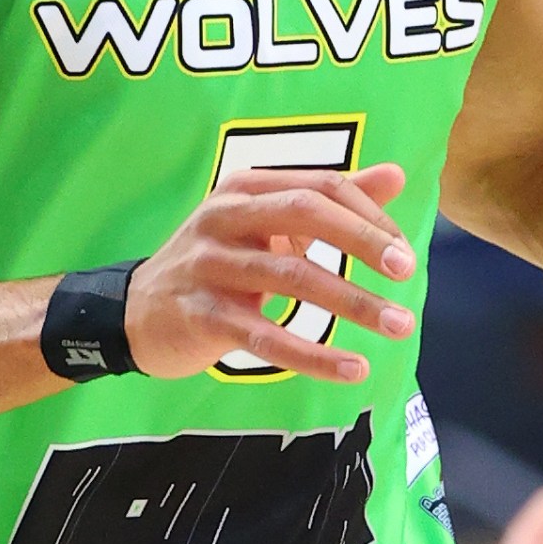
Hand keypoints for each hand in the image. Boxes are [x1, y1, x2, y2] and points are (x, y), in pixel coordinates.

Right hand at [124, 162, 415, 381]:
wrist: (135, 311)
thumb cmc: (216, 262)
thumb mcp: (265, 223)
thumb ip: (329, 200)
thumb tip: (395, 175)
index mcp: (246, 187)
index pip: (318, 186)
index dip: (366, 214)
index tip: (403, 250)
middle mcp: (224, 217)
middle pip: (303, 213)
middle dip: (361, 241)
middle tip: (407, 271)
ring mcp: (210, 265)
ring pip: (290, 277)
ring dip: (351, 302)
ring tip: (398, 324)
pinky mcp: (202, 316)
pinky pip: (265, 337)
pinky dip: (314, 354)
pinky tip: (353, 368)